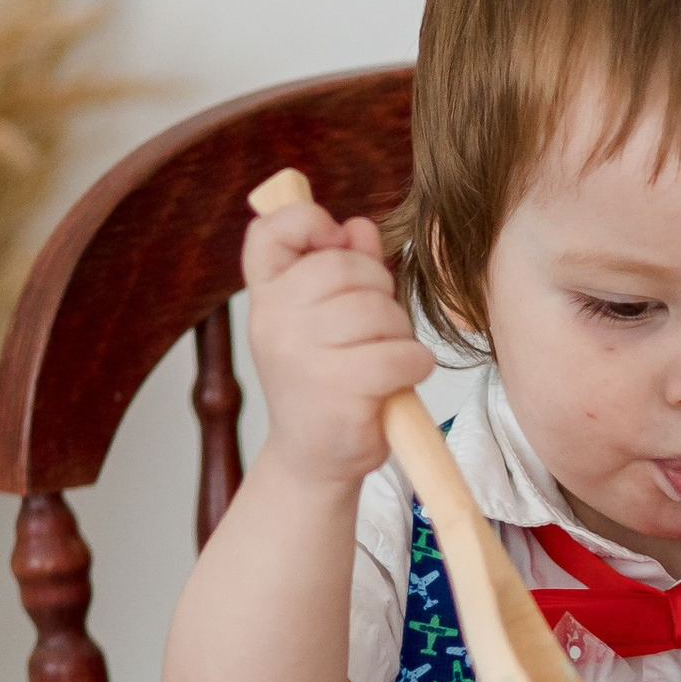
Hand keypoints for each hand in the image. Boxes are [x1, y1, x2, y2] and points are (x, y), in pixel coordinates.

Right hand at [242, 198, 434, 490]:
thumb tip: (361, 227)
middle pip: (346, 265)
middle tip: (376, 327)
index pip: (269, 232)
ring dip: (399, 332)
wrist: (313, 460)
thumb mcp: (325, 320)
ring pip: (379, 310)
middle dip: (379, 291)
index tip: (335, 241)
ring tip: (386, 357)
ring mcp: (302, 357)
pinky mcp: (338, 391)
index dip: (308, 221)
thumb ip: (344, 268)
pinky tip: (400, 379)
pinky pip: (400, 353)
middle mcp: (274, 323)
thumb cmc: (326, 383)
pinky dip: (415, 364)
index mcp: (266, 299)